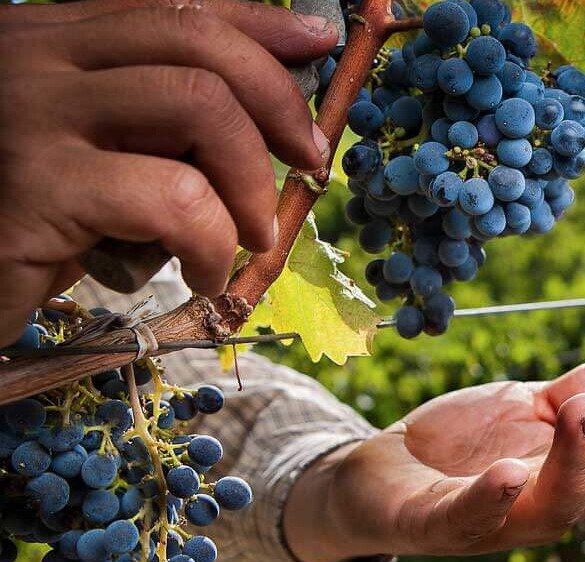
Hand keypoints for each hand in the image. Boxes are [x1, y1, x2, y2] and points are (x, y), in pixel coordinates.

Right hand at [0, 0, 338, 343]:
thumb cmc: (30, 223)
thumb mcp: (97, 151)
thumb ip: (156, 120)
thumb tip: (273, 119)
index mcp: (50, 38)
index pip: (173, 6)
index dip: (258, 21)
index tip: (317, 45)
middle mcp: (33, 57)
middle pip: (197, 43)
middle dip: (278, 102)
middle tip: (307, 160)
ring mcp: (31, 115)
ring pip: (200, 108)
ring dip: (252, 183)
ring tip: (248, 236)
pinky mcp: (38, 188)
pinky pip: (175, 199)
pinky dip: (212, 242)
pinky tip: (201, 275)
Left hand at [284, 345, 584, 561]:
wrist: (383, 469)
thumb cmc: (466, 443)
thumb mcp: (530, 404)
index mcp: (567, 476)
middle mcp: (540, 507)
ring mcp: (491, 523)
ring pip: (548, 510)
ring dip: (573, 462)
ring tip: (584, 412)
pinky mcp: (435, 525)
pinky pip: (467, 520)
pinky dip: (491, 499)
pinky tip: (510, 471)